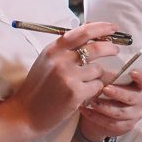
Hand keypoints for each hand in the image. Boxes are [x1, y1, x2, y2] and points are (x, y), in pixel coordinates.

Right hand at [0, 21, 117, 141]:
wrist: (25, 114)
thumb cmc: (38, 88)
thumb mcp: (47, 61)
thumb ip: (66, 49)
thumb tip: (92, 35)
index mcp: (54, 49)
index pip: (83, 32)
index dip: (101, 28)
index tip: (113, 28)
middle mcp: (61, 60)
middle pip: (96, 48)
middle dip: (110, 48)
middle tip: (116, 50)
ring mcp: (68, 76)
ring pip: (98, 70)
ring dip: (98, 76)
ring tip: (86, 83)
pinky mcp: (75, 93)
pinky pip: (97, 86)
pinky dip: (95, 90)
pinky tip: (85, 95)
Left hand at [70, 70, 141, 141]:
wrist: (100, 112)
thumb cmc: (106, 90)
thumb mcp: (109, 79)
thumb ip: (110, 74)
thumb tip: (101, 67)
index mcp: (140, 84)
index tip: (132, 72)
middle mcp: (140, 99)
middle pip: (133, 97)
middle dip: (118, 93)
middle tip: (105, 89)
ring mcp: (134, 114)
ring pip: (121, 112)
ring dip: (105, 107)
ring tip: (92, 102)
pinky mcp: (125, 126)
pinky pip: (112, 123)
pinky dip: (97, 117)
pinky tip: (86, 111)